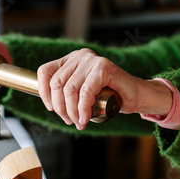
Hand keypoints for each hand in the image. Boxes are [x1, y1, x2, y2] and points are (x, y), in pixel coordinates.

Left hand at [37, 49, 172, 129]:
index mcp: (71, 59)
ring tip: (79, 122)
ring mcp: (92, 60)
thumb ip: (67, 92)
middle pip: (57, 83)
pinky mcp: (104, 67)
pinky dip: (83, 109)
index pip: (45, 71)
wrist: (136, 96)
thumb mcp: (82, 93)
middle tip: (70, 121)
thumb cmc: (110, 96)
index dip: (43, 92)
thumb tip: (49, 103)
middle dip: (60, 108)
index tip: (51, 108)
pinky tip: (85, 119)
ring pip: (70, 89)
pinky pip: (85, 92)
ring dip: (72, 111)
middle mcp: (80, 55)